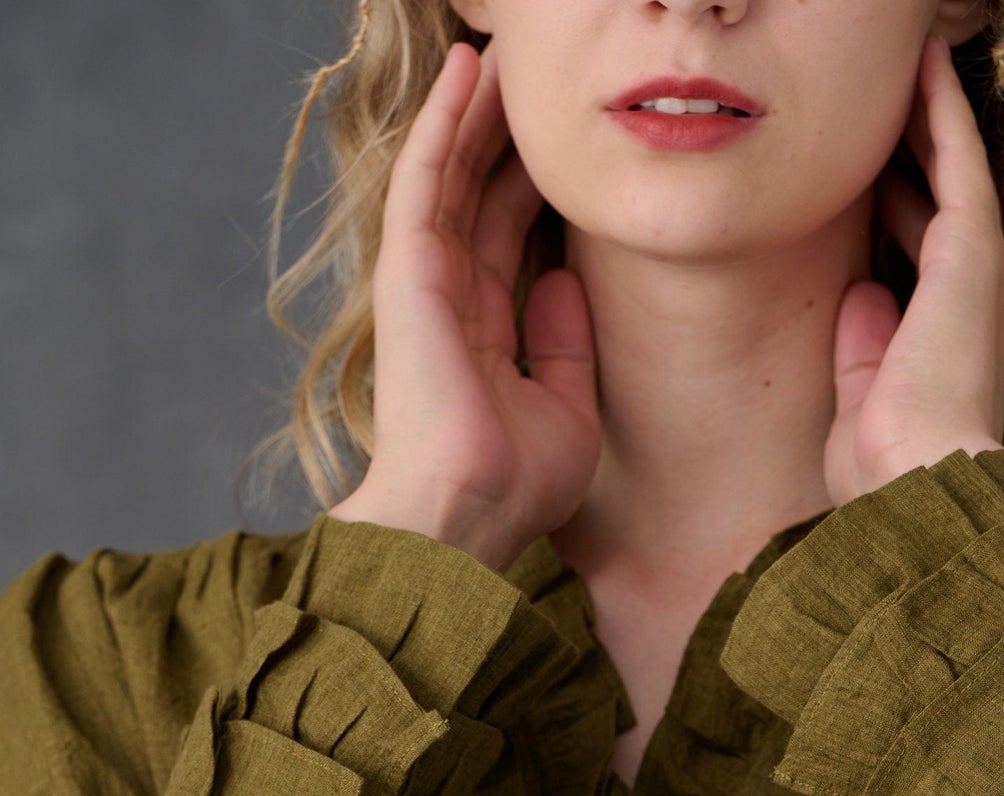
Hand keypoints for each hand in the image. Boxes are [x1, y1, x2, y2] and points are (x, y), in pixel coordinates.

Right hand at [329, 39, 601, 570]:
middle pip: (479, 193)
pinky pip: (428, 180)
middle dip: (501, 131)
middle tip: (528, 72)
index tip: (562, 137)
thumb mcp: (569, 412)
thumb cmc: (515, 485)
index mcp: (485, 334)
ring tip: (497, 49)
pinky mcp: (409, 272)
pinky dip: (444, 124)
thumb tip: (563, 283)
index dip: (532, 181)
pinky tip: (464, 72)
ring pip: (452, 173)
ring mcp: (425, 284)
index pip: (510, 236)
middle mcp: (450, 302)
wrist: (470, 514)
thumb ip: (566, 348)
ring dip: (472, 110)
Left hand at [823, 33, 1003, 509]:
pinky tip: (925, 61)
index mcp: (956, 334)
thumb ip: (864, 345)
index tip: (873, 176)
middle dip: (916, 147)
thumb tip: (860, 295)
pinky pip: (959, 158)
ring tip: (905, 62)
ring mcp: (984, 268)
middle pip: (946, 199)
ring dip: (929, 112)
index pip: (925, 251)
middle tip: (884, 99)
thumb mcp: (863, 396)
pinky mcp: (976, 250)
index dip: (900, 206)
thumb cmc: (887, 466)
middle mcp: (982, 295)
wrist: (920, 482)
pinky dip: (941, 108)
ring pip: (954, 167)